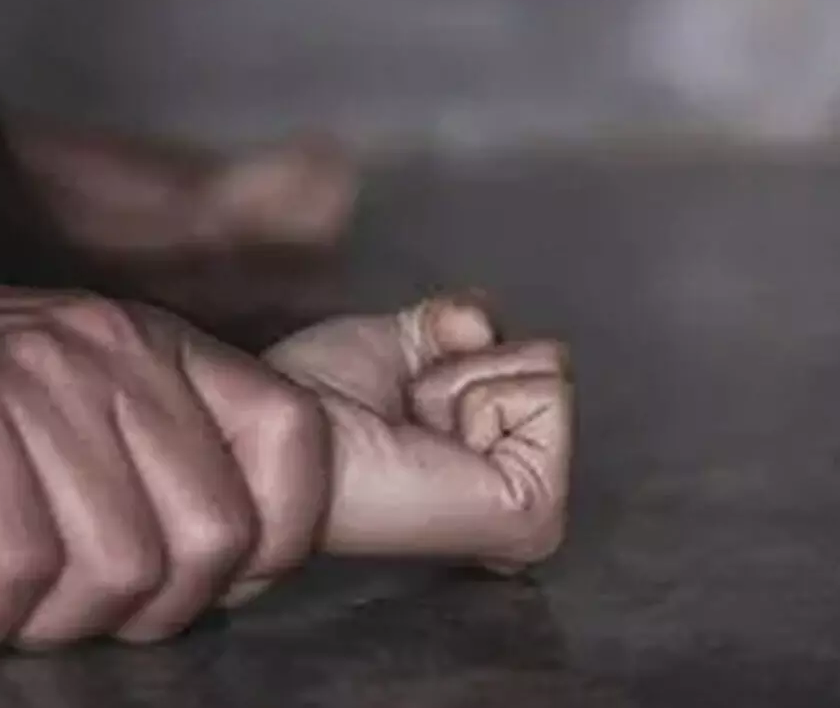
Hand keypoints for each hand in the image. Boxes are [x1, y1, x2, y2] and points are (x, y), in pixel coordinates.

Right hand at [0, 284, 329, 649]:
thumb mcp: (71, 396)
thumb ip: (158, 451)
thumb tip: (242, 557)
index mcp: (155, 343)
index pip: (293, 436)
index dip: (276, 539)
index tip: (205, 587)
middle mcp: (105, 343)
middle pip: (207, 538)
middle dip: (141, 612)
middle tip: (62, 608)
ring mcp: (24, 366)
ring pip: (112, 568)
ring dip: (44, 623)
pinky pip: (8, 566)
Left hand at [265, 294, 572, 576]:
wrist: (288, 433)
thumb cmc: (320, 398)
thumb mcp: (407, 340)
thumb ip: (459, 324)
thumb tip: (481, 327)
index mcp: (495, 459)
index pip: (538, 359)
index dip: (465, 353)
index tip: (409, 395)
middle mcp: (521, 488)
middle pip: (551, 361)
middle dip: (469, 363)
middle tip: (409, 409)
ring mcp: (535, 508)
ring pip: (551, 371)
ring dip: (466, 378)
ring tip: (414, 422)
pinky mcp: (534, 515)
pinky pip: (548, 395)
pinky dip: (482, 391)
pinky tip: (431, 434)